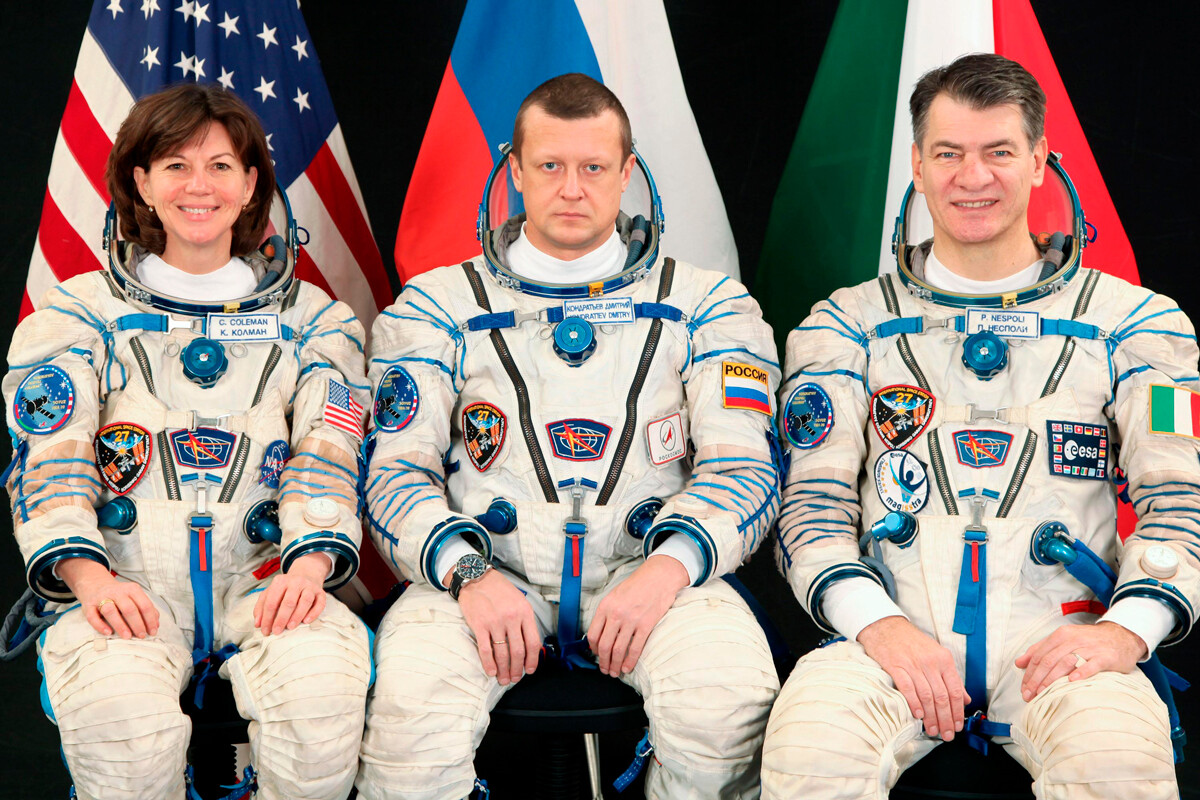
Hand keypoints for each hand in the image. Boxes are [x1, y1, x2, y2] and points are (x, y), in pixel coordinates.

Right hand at [58, 557, 158, 638]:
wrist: (95, 584)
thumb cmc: (119, 595)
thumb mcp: (134, 596)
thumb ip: (145, 608)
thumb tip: (156, 624)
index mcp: (132, 589)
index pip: (144, 605)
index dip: (150, 619)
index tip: (152, 632)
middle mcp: (117, 592)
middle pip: (129, 608)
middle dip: (137, 624)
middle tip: (141, 636)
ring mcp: (101, 598)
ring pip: (111, 611)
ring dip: (120, 625)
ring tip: (127, 637)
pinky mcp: (88, 605)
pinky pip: (92, 616)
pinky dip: (100, 625)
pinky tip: (108, 632)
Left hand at [254, 553, 328, 634]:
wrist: (306, 574)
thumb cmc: (286, 588)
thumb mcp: (271, 592)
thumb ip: (261, 606)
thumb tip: (258, 623)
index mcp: (281, 581)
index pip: (271, 601)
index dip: (267, 617)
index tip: (265, 630)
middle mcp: (296, 582)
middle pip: (288, 602)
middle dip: (281, 619)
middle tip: (277, 631)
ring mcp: (309, 586)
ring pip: (305, 601)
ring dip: (297, 616)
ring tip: (290, 627)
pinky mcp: (321, 592)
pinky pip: (320, 603)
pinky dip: (314, 613)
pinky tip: (306, 621)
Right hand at [450, 568, 539, 685]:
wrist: (477, 577)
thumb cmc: (500, 590)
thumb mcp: (519, 600)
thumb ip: (525, 620)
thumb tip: (529, 644)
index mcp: (524, 612)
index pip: (533, 642)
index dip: (533, 660)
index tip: (529, 670)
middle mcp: (512, 618)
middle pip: (518, 651)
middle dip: (517, 669)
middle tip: (515, 678)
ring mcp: (495, 622)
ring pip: (502, 653)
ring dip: (504, 670)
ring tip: (503, 679)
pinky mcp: (480, 625)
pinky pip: (486, 649)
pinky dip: (489, 664)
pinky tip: (491, 672)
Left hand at [586, 555, 688, 676]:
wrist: (659, 577)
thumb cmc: (637, 586)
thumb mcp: (615, 595)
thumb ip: (607, 612)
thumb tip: (601, 633)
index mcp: (605, 606)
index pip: (593, 634)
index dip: (593, 649)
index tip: (596, 655)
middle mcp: (616, 614)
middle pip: (604, 646)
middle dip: (603, 662)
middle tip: (605, 670)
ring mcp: (631, 620)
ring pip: (618, 650)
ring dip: (615, 665)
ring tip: (615, 672)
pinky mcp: (646, 625)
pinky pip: (635, 648)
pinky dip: (630, 661)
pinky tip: (628, 668)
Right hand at [857, 616, 969, 739]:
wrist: (886, 626)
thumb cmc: (912, 642)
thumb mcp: (936, 654)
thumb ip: (951, 677)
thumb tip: (965, 698)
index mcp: (944, 660)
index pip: (956, 691)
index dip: (958, 712)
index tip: (958, 726)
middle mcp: (931, 662)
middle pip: (942, 697)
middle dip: (946, 719)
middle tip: (946, 734)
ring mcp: (913, 664)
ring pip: (927, 696)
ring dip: (931, 717)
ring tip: (932, 730)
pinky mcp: (896, 666)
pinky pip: (908, 688)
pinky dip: (914, 703)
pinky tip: (918, 715)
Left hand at [1015, 621, 1145, 700]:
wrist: (1121, 636)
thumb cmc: (1089, 641)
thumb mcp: (1064, 640)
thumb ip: (1041, 649)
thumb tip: (1019, 662)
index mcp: (1061, 635)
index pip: (1039, 655)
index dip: (1029, 673)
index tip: (1024, 688)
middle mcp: (1073, 640)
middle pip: (1049, 660)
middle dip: (1036, 679)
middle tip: (1029, 695)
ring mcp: (1089, 648)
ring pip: (1065, 663)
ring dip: (1052, 680)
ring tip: (1043, 693)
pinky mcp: (1105, 657)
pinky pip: (1091, 665)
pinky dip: (1081, 673)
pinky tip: (1072, 682)